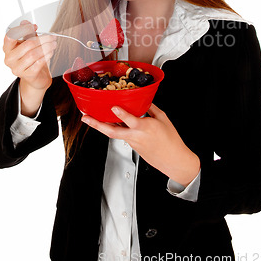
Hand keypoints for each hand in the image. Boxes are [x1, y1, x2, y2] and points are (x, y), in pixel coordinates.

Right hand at [3, 20, 56, 114]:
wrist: (36, 76)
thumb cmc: (31, 58)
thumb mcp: (28, 42)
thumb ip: (27, 33)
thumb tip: (26, 22)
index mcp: (7, 48)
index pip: (10, 36)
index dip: (23, 30)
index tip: (35, 26)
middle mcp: (9, 59)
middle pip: (27, 45)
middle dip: (42, 39)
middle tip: (52, 36)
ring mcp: (17, 68)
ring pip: (33, 54)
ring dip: (46, 47)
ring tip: (54, 44)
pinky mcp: (27, 75)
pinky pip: (38, 63)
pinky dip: (46, 56)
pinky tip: (51, 52)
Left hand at [81, 103, 199, 186]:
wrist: (174, 160)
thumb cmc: (171, 141)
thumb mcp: (164, 119)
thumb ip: (151, 108)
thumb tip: (144, 100)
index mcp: (145, 128)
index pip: (130, 120)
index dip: (121, 114)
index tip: (113, 106)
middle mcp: (136, 136)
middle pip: (112, 131)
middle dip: (97, 124)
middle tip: (86, 117)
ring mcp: (132, 142)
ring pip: (114, 134)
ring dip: (101, 126)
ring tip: (90, 119)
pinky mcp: (132, 147)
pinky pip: (121, 136)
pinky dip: (113, 129)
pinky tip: (108, 123)